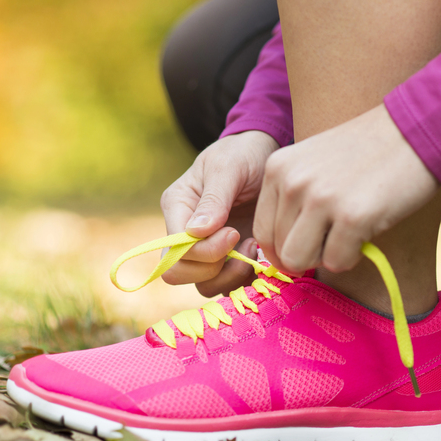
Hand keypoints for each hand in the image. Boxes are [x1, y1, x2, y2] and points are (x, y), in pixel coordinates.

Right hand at [160, 130, 278, 295]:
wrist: (265, 156)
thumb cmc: (243, 154)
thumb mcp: (229, 167)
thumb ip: (214, 198)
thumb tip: (196, 232)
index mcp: (177, 208)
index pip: (175, 249)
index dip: (205, 251)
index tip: (234, 233)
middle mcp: (186, 233)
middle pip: (181, 273)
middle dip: (216, 268)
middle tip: (247, 244)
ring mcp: (208, 248)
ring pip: (205, 285)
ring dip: (233, 276)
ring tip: (257, 249)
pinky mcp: (230, 258)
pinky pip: (230, 284)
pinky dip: (247, 279)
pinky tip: (264, 257)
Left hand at [253, 104, 438, 273]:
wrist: (415, 132)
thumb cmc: (369, 151)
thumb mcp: (315, 161)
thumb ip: (294, 196)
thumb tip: (282, 252)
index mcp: (278, 167)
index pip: (263, 231)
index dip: (285, 249)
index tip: (309, 246)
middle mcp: (293, 182)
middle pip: (280, 251)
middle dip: (309, 254)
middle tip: (336, 237)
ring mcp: (321, 199)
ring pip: (299, 261)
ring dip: (326, 257)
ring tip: (348, 235)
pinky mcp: (352, 216)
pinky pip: (337, 261)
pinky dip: (353, 256)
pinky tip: (367, 231)